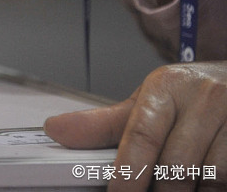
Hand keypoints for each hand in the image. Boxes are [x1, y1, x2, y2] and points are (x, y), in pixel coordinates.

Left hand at [44, 62, 226, 189]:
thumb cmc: (190, 96)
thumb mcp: (149, 102)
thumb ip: (106, 123)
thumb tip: (57, 130)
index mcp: (168, 86)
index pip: (142, 136)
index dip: (128, 174)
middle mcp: (204, 98)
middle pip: (175, 164)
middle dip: (157, 191)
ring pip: (209, 178)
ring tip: (166, 191)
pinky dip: (212, 190)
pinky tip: (197, 189)